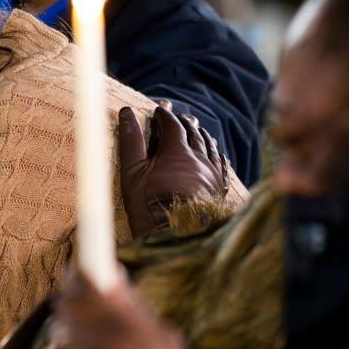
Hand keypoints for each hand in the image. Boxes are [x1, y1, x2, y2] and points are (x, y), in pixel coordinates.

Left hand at [54, 267, 193, 348]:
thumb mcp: (162, 334)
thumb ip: (131, 307)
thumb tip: (114, 278)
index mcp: (116, 322)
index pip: (84, 282)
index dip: (80, 271)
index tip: (80, 266)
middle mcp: (90, 340)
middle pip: (67, 304)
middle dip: (75, 297)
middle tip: (87, 294)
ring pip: (66, 332)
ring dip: (78, 328)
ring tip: (105, 339)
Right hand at [118, 106, 229, 237]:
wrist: (176, 238)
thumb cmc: (149, 206)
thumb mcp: (132, 173)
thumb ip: (131, 141)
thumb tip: (127, 112)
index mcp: (177, 152)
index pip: (172, 125)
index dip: (164, 115)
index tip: (159, 110)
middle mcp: (199, 159)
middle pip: (194, 133)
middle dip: (185, 122)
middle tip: (180, 117)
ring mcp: (212, 175)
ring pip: (210, 147)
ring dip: (202, 136)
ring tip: (198, 131)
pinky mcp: (219, 190)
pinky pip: (221, 166)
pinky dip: (217, 155)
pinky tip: (217, 155)